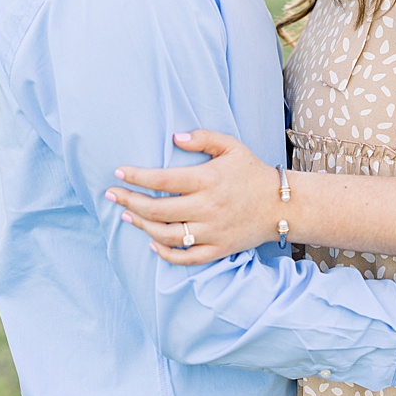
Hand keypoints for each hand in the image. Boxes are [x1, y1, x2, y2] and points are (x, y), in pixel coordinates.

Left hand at [108, 129, 280, 264]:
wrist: (283, 205)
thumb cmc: (253, 173)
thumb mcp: (233, 147)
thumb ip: (204, 138)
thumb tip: (174, 138)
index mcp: (209, 180)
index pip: (163, 179)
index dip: (137, 176)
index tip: (119, 172)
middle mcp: (208, 207)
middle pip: (158, 209)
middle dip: (129, 201)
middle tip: (112, 195)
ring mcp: (213, 231)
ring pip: (167, 234)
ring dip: (142, 225)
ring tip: (127, 215)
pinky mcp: (219, 249)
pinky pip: (186, 257)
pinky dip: (165, 253)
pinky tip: (152, 243)